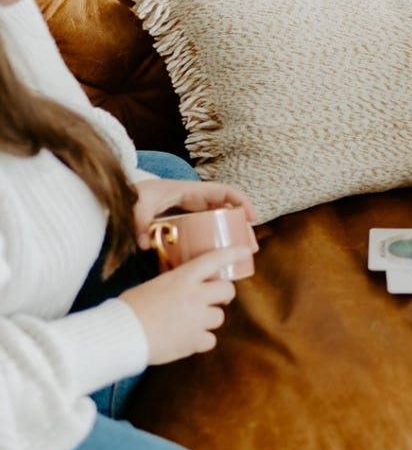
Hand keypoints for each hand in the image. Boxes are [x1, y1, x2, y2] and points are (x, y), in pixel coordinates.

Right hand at [120, 247, 250, 364]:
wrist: (119, 335)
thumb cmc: (129, 308)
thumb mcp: (154, 285)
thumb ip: (175, 283)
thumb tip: (186, 284)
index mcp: (182, 278)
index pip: (214, 260)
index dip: (232, 254)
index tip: (244, 251)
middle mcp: (194, 296)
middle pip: (227, 290)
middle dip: (224, 295)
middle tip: (216, 298)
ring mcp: (197, 319)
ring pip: (219, 317)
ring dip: (208, 319)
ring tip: (189, 322)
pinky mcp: (194, 341)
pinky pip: (210, 340)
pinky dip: (201, 341)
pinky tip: (186, 339)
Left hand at [133, 178, 256, 248]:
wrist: (122, 195)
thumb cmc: (135, 194)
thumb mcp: (139, 204)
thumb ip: (141, 221)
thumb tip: (146, 243)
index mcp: (192, 191)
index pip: (224, 192)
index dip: (242, 202)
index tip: (251, 218)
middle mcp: (196, 201)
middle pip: (228, 212)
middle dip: (242, 228)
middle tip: (251, 247)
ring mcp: (192, 213)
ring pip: (220, 223)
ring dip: (233, 237)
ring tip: (242, 257)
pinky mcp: (186, 223)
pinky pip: (208, 230)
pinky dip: (218, 242)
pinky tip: (220, 259)